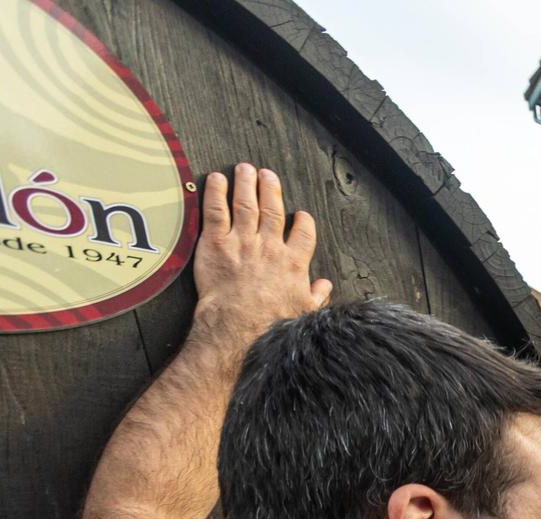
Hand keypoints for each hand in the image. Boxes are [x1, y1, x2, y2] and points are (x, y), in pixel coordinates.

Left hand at [191, 164, 330, 342]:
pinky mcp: (216, 243)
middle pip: (272, 210)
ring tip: (245, 169)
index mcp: (293, 263)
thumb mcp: (305, 313)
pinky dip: (216, 192)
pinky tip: (217, 179)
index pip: (304, 233)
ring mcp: (242, 242)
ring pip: (246, 204)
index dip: (304, 221)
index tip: (301, 215)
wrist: (239, 327)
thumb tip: (325, 287)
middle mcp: (270, 247)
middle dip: (270, 189)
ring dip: (246, 183)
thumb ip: (316, 296)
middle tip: (267, 175)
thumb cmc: (271, 324)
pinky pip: (216, 211)